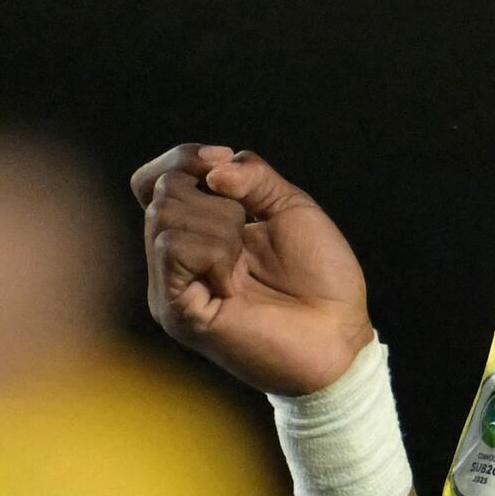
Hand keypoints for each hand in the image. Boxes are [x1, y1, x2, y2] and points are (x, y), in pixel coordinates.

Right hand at [131, 144, 375, 397]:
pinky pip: (173, 248)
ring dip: (220, 226)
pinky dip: (214, 250)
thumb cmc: (321, 281)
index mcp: (195, 236)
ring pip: (164, 215)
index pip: (155, 182)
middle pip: (161, 192)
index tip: (222, 159)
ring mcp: (170, 290)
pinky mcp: (176, 313)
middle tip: (248, 239)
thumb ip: (251, 175)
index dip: (183, 158)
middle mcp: (174, 263)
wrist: (340, 336)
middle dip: (216, 200)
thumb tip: (212, 166)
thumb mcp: (289, 207)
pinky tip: (234, 283)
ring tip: (243, 267)